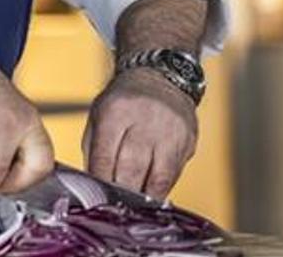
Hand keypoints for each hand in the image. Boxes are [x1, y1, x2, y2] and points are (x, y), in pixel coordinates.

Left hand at [83, 67, 197, 198]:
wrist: (159, 77)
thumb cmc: (124, 101)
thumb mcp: (99, 116)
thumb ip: (94, 152)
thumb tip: (94, 188)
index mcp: (117, 111)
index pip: (105, 158)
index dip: (99, 183)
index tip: (96, 198)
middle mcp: (146, 119)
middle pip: (132, 169)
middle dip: (121, 192)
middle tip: (114, 204)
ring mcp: (171, 130)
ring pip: (157, 177)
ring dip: (143, 196)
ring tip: (133, 203)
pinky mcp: (188, 140)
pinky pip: (174, 174)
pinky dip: (160, 188)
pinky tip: (150, 191)